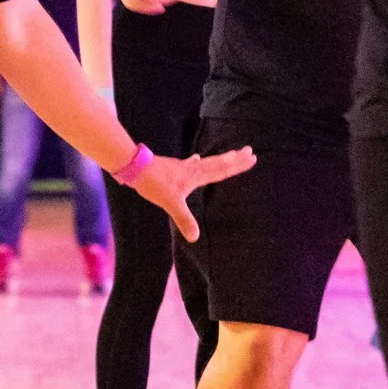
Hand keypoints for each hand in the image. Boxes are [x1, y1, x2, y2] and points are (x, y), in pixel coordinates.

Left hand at [126, 146, 257, 240]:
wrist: (136, 167)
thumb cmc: (154, 183)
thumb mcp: (171, 203)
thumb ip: (184, 219)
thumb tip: (195, 238)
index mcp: (196, 175)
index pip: (221, 169)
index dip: (237, 165)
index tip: (251, 157)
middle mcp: (193, 168)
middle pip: (219, 162)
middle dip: (235, 158)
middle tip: (249, 150)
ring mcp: (183, 167)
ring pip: (207, 161)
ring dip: (221, 158)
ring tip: (231, 154)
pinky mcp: (174, 167)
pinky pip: (191, 164)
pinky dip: (197, 161)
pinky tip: (196, 159)